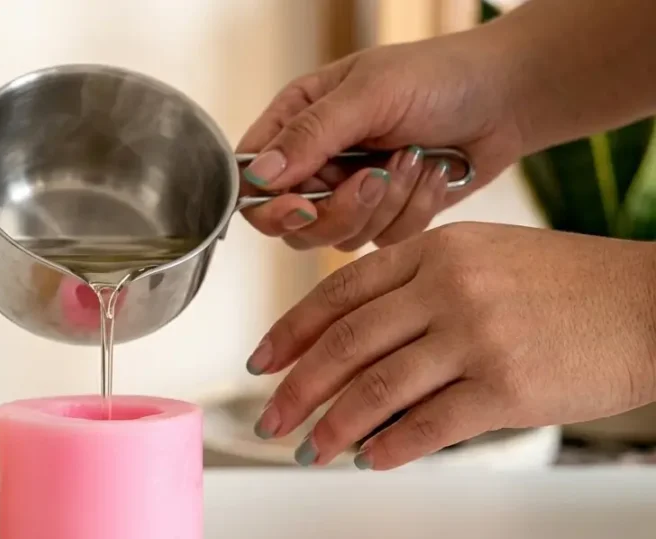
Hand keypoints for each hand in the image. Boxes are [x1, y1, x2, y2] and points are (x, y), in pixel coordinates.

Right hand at [236, 28, 521, 250]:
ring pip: (338, 237)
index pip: (252, 182)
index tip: (302, 207)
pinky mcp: (386, 215)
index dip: (270, 205)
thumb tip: (257, 175)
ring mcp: (350, 193)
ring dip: (385, 204)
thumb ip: (311, 135)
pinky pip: (381, 240)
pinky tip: (432, 173)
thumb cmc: (440, 77)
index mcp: (298, 122)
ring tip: (414, 158)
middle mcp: (317, 162)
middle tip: (373, 178)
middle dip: (338, 209)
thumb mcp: (370, 94)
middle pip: (293, 224)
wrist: (507, 97)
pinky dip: (412, 211)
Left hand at [247, 224, 655, 469]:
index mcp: (435, 251)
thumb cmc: (567, 286)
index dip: (289, 332)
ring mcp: (477, 335)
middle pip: (345, 343)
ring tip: (312, 449)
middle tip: (268, 419)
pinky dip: (390, 447)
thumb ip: (418, 291)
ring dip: (334, 427)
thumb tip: (352, 350)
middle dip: (297, 388)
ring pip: (376, 388)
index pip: (338, 292)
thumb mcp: (485, 261)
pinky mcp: (507, 386)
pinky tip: (370, 460)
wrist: (651, 306)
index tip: (261, 363)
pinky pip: (428, 425)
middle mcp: (448, 287)